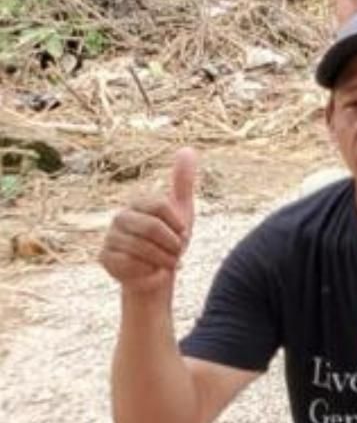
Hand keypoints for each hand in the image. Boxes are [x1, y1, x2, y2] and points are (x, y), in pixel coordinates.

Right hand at [99, 148, 196, 294]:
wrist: (156, 273)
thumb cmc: (169, 240)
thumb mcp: (182, 210)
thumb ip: (182, 181)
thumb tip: (187, 149)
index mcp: (138, 203)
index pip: (161, 205)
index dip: (178, 224)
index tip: (183, 233)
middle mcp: (120, 217)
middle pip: (151, 227)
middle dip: (171, 243)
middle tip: (177, 252)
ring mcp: (110, 237)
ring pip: (142, 247)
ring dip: (163, 259)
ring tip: (167, 262)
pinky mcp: (104, 257)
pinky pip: (131, 263)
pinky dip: (147, 269)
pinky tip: (149, 270)